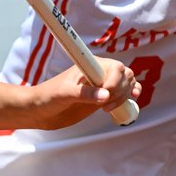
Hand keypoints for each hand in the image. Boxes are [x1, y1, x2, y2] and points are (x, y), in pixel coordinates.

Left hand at [26, 61, 140, 129]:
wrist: (41, 110)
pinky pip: (125, 92)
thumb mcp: (63, 94)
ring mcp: (102, 85)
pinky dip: (131, 94)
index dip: (116, 81)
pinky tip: (134, 99)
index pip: (115, 66)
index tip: (105, 94)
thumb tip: (105, 96)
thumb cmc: (48, 97)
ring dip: (125, 96)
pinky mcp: (104, 97)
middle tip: (105, 105)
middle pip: (125, 75)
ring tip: (108, 108)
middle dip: (121, 90)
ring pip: (127, 84)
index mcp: (90, 65)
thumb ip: (83, 94)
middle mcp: (99, 73)